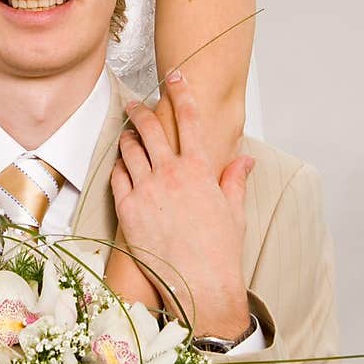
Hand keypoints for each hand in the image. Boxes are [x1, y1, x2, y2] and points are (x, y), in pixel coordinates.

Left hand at [109, 71, 253, 337]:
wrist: (199, 286)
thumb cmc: (220, 252)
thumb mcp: (234, 211)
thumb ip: (234, 179)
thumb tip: (245, 159)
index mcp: (198, 170)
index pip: (188, 119)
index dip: (181, 93)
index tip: (175, 77)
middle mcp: (170, 175)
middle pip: (150, 129)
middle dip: (141, 111)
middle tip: (135, 104)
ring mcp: (146, 191)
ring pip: (130, 151)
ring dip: (128, 138)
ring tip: (126, 134)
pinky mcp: (128, 210)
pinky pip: (118, 178)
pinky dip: (119, 167)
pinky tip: (120, 165)